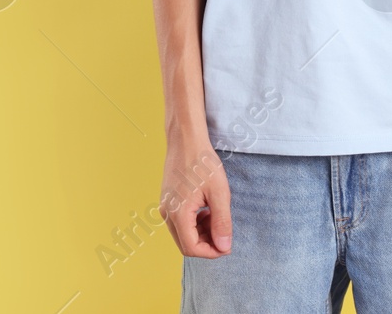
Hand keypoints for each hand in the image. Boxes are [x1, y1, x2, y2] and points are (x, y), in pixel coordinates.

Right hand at [160, 137, 232, 258]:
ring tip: (216, 218)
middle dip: (206, 244)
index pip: (192, 248)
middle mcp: (166, 213)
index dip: (211, 252)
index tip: (227, 246)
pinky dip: (194, 223)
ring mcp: (164, 206)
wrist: (186, 139)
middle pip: (185, 244)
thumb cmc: (202, 162)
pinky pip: (179, 222)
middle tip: (224, 234)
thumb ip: (222, 222)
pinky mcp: (167, 200)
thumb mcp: (219, 193)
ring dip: (201, 234)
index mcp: (178, 213)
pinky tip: (206, 210)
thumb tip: (224, 247)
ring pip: (182, 234)